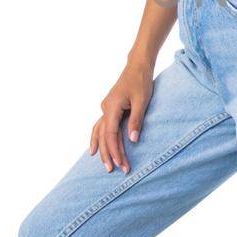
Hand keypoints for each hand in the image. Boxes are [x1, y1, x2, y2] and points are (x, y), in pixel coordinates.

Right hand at [89, 58, 153, 172]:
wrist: (137, 66)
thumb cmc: (141, 81)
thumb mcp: (141, 101)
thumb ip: (136, 120)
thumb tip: (133, 140)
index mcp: (111, 107)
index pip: (111, 134)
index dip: (115, 150)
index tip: (121, 164)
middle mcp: (105, 108)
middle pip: (104, 136)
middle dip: (109, 154)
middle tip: (114, 170)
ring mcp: (105, 108)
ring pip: (100, 132)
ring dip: (102, 148)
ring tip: (104, 165)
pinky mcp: (109, 108)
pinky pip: (101, 126)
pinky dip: (98, 138)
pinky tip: (94, 148)